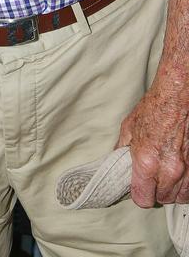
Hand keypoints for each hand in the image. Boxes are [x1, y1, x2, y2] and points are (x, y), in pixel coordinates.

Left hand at [117, 75, 188, 206]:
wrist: (176, 98)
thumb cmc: (153, 109)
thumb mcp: (128, 127)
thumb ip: (121, 149)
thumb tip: (116, 163)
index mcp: (146, 162)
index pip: (143, 198)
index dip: (139, 195)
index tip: (138, 187)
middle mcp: (168, 170)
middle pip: (162, 199)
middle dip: (156, 191)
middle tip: (152, 178)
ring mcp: (186, 170)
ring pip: (179, 197)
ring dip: (172, 190)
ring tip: (165, 176)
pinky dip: (185, 185)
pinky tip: (178, 174)